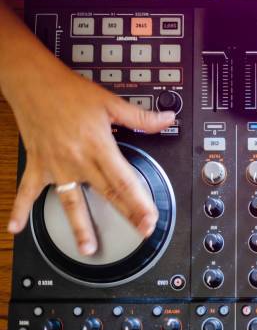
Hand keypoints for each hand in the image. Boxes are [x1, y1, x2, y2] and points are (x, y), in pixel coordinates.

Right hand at [0, 3, 174, 254]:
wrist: (33, 82)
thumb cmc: (70, 92)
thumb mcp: (110, 102)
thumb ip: (140, 117)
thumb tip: (166, 119)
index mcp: (99, 146)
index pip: (125, 180)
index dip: (140, 201)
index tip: (151, 217)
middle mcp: (78, 160)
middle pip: (107, 194)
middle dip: (126, 215)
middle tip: (140, 233)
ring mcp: (56, 165)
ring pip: (71, 201)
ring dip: (79, 226)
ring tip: (87, 248)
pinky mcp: (37, 164)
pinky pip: (27, 190)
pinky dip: (19, 208)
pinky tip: (16, 228)